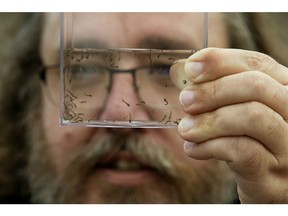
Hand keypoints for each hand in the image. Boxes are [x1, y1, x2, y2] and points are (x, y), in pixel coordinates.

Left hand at [170, 48, 287, 202]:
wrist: (266, 184)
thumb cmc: (248, 140)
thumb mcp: (237, 110)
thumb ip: (215, 89)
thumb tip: (180, 70)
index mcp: (285, 89)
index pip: (257, 63)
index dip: (220, 62)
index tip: (190, 68)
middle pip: (255, 86)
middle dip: (212, 91)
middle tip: (185, 101)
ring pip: (251, 116)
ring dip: (208, 121)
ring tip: (185, 129)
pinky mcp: (274, 174)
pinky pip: (242, 150)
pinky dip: (210, 146)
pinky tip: (193, 149)